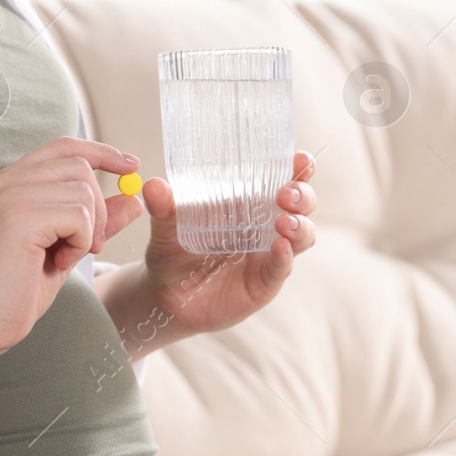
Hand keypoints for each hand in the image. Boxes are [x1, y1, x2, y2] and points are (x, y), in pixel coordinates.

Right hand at [0, 137, 142, 353]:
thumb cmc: (15, 290)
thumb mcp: (65, 247)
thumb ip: (95, 220)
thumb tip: (133, 198)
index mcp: (11, 183)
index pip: (63, 147)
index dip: (101, 152)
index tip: (130, 165)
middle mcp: (6, 181)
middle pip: (80, 167)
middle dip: (99, 207)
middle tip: (90, 246)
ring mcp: (10, 196)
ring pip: (83, 191)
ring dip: (88, 230)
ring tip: (64, 256)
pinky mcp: (19, 217)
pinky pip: (78, 216)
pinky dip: (81, 242)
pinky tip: (58, 262)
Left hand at [137, 149, 317, 337]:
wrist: (166, 295)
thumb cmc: (172, 252)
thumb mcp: (165, 227)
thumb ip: (163, 208)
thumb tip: (153, 185)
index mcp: (248, 203)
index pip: (282, 179)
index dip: (297, 169)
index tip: (301, 160)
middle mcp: (265, 225)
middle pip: (301, 205)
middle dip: (302, 195)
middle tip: (286, 193)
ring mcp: (268, 254)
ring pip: (301, 236)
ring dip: (299, 225)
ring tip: (283, 222)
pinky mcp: (264, 282)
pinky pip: (282, 268)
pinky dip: (284, 257)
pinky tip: (279, 247)